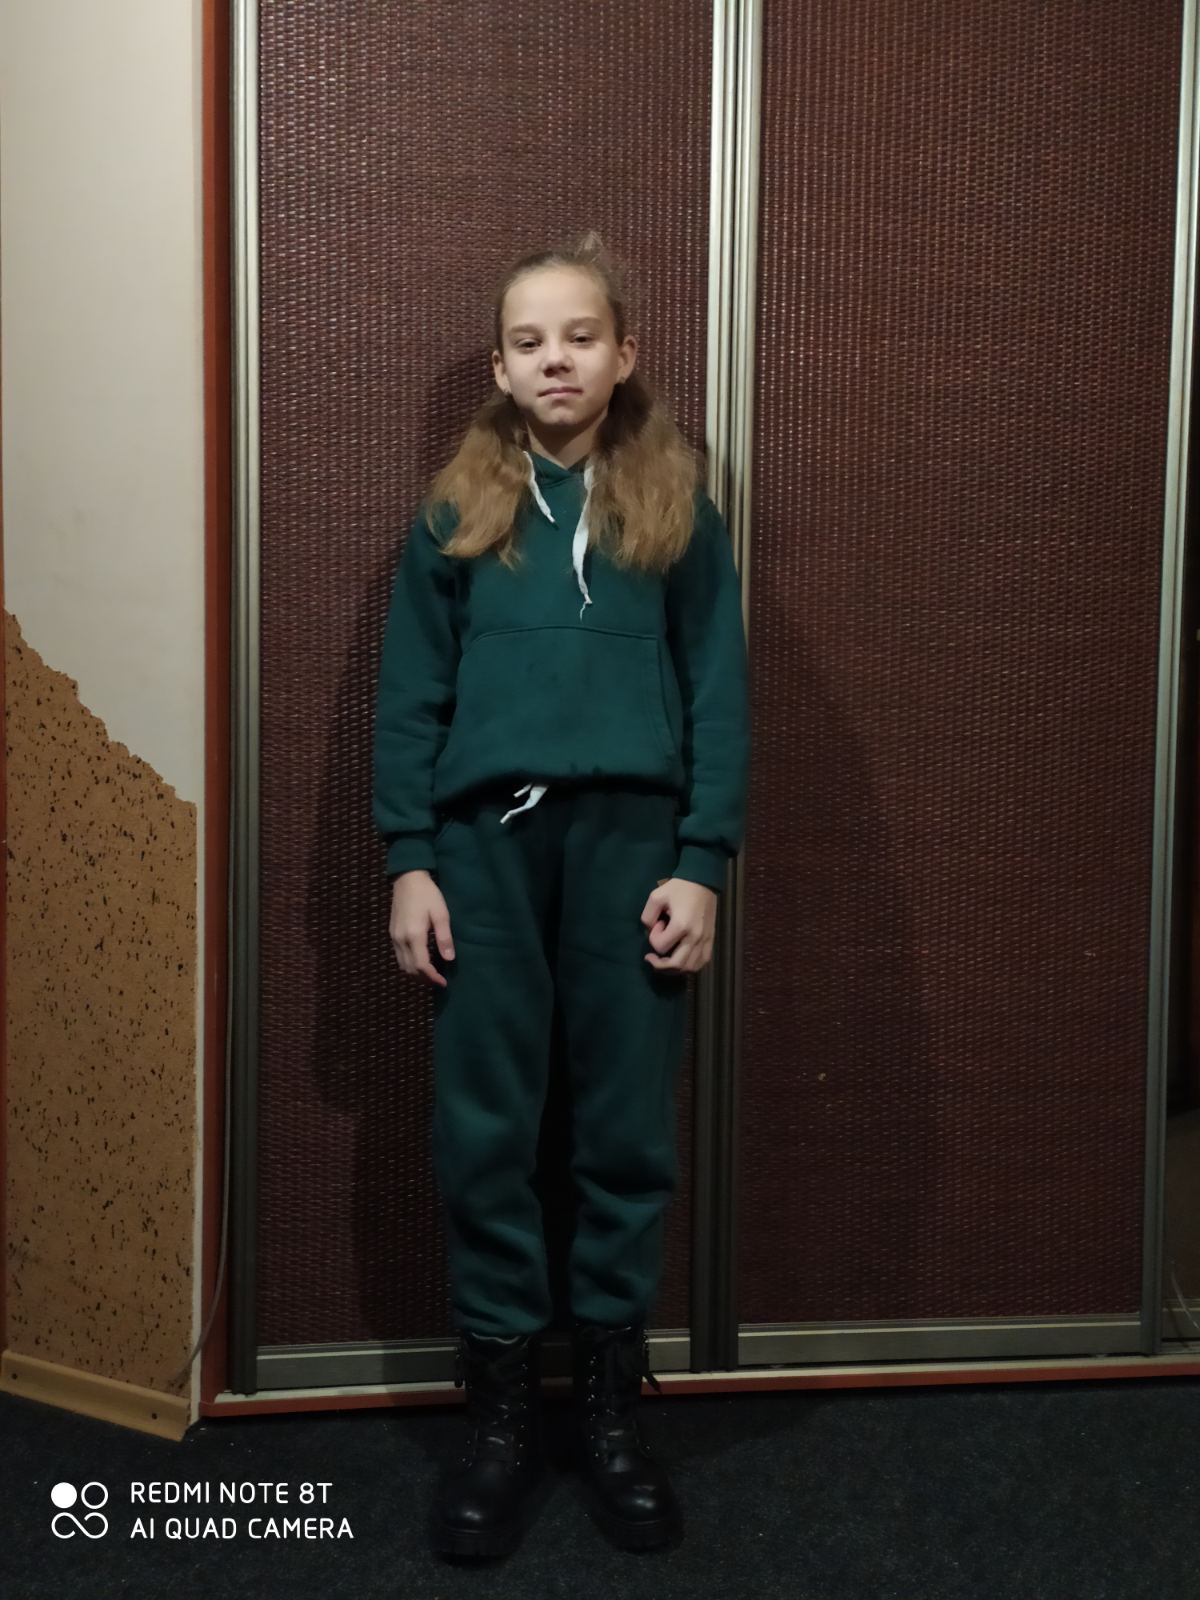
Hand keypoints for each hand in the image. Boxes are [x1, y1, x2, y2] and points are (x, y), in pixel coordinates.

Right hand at [389, 870, 454, 987]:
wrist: (407, 879)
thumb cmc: (427, 894)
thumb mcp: (441, 914)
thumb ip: (444, 937)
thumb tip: (449, 959)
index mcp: (414, 935)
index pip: (421, 965)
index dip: (432, 977)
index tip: (443, 982)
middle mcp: (400, 940)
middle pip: (410, 969)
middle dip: (424, 979)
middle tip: (439, 981)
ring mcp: (394, 937)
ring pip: (402, 965)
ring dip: (415, 974)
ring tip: (430, 975)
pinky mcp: (392, 934)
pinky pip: (399, 957)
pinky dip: (409, 965)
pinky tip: (420, 962)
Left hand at [640, 877, 717, 972]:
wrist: (702, 882)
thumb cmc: (678, 888)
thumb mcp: (656, 897)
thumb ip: (647, 916)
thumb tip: (650, 932)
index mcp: (681, 925)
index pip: (660, 947)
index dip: (653, 938)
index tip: (657, 924)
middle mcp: (695, 937)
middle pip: (676, 965)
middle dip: (660, 965)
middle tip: (651, 958)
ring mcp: (705, 940)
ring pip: (690, 968)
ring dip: (674, 969)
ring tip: (665, 962)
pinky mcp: (711, 940)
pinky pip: (702, 962)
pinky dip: (690, 966)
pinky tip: (682, 960)